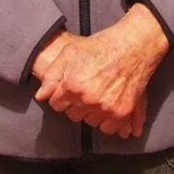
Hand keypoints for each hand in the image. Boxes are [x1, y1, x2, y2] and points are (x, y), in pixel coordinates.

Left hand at [32, 5, 168, 138]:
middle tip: (85, 92)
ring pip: (90, 122)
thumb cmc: (100, 46)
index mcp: (72, 84)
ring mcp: (105, 107)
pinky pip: (108, 128)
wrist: (132, 45)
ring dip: (92, 113)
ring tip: (98, 97)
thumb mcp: (69, 53)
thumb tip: (41, 96)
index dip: (62, 97)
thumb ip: (51, 75)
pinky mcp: (121, 111)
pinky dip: (107, 121)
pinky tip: (107, 109)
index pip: (56, 105)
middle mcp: (88, 98)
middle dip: (76, 105)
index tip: (70, 91)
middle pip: (73, 115)